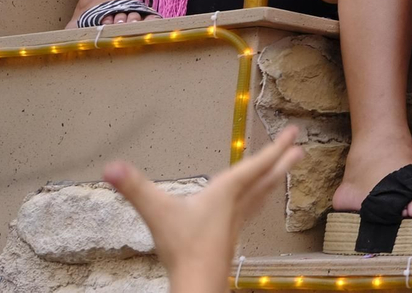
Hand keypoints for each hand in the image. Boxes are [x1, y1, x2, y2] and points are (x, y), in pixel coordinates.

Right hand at [105, 127, 303, 288]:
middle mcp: (236, 206)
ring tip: (286, 170)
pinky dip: (258, 199)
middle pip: (266, 179)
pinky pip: (251, 211)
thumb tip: (110, 167)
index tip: (293, 133)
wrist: (197, 282)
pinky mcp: (230, 237)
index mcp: (225, 194)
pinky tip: (253, 204)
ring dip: (274, 180)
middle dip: (283, 162)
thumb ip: (134, 188)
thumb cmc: (182, 247)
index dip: (275, 149)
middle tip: (302, 148)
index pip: (254, 166)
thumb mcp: (156, 212)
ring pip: (262, 196)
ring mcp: (236, 223)